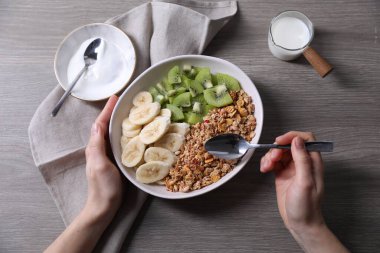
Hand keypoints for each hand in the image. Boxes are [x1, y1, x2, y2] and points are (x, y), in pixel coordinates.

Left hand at [45, 96, 122, 252]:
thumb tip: (97, 123)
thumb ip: (97, 145)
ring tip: (131, 112)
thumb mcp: (99, 164)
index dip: (107, 110)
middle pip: (106, 125)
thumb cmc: (103, 187)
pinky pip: (119, 142)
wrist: (105, 206)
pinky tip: (134, 132)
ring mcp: (107, 154)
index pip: (100, 123)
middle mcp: (100, 148)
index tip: (115, 97)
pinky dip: (125, 133)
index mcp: (95, 146)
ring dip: (119, 121)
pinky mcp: (115, 161)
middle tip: (125, 102)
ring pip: (113, 133)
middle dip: (113, 112)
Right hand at [260, 131, 324, 233]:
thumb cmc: (306, 207)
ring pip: (279, 152)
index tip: (280, 142)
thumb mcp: (305, 182)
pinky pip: (273, 162)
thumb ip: (302, 160)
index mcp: (313, 162)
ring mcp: (292, 169)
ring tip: (266, 167)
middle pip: (289, 144)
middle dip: (278, 148)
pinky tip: (265, 169)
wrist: (300, 223)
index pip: (306, 139)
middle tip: (273, 159)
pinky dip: (267, 163)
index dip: (292, 136)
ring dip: (270, 156)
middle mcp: (303, 163)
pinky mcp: (282, 174)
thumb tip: (297, 141)